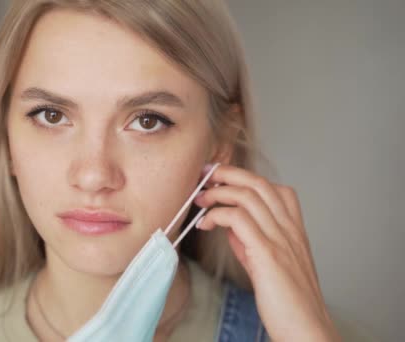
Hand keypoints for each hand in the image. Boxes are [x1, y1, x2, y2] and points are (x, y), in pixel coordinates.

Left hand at [194, 164, 340, 341]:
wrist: (307, 329)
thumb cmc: (289, 302)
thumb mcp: (270, 263)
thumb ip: (252, 241)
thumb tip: (230, 226)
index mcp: (293, 230)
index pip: (273, 188)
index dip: (244, 177)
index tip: (220, 179)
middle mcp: (289, 229)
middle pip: (258, 183)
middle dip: (228, 173)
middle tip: (204, 177)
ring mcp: (280, 239)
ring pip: (249, 195)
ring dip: (218, 193)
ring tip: (200, 201)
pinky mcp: (267, 254)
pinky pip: (239, 219)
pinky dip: (218, 214)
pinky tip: (206, 224)